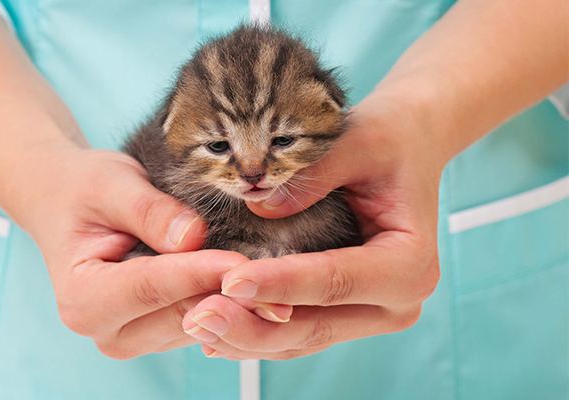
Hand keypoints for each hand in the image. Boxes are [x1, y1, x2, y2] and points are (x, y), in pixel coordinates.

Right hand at [14, 146, 290, 358]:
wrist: (70, 205)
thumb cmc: (86, 191)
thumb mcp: (111, 184)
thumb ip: (149, 210)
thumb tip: (193, 237)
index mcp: (84, 297)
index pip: (153, 286)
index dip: (202, 273)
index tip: (245, 263)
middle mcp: (107, 329)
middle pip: (181, 313)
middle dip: (231, 295)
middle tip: (283, 283)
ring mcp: (135, 336)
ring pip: (198, 325)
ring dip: (239, 305)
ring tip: (282, 287)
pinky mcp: (159, 332)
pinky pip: (203, 324)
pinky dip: (231, 306)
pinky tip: (262, 291)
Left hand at [181, 93, 442, 359]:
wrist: (408, 150)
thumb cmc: (388, 143)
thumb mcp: (358, 143)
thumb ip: (311, 175)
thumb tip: (257, 203)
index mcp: (410, 262)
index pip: (336, 280)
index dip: (281, 282)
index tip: (230, 281)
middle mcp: (397, 301)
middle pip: (316, 323)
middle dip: (253, 323)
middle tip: (199, 315)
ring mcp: (373, 313)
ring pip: (302, 338)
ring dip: (248, 337)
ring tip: (197, 324)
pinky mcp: (349, 313)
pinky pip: (300, 333)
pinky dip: (259, 334)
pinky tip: (218, 334)